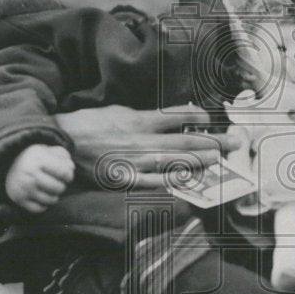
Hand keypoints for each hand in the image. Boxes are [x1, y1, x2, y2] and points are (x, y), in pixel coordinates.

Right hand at [5, 144, 74, 213]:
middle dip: (61, 185)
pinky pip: (40, 209)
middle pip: (59, 188)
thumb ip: (63, 155)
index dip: (69, 175)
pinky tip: (41, 196)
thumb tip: (71, 168)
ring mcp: (24, 189)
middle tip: (55, 181)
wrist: (7, 165)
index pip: (65, 173)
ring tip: (49, 188)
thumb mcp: (47, 150)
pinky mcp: (19, 200)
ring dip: (54, 195)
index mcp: (39, 160)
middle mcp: (30, 175)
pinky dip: (43, 204)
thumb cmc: (34, 158)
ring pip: (52, 200)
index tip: (66, 174)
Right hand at [54, 104, 241, 189]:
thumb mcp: (117, 111)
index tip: (211, 118)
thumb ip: (144, 116)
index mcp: (139, 120)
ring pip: (175, 162)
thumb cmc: (88, 125)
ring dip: (199, 160)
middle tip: (234, 142)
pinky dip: (172, 180)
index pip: (176, 116)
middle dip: (212, 141)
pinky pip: (154, 182)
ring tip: (218, 159)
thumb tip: (170, 117)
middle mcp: (141, 141)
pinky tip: (188, 180)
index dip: (197, 116)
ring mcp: (135, 162)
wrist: (61, 144)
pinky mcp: (126, 180)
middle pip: (185, 140)